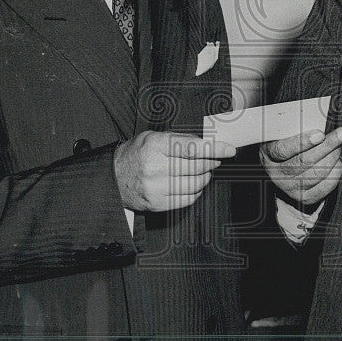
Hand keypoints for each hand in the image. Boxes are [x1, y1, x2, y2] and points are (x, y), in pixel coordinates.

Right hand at [112, 131, 235, 211]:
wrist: (113, 178)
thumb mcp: (152, 137)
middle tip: (215, 159)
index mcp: (154, 146)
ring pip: (195, 185)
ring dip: (205, 177)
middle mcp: (155, 168)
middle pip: (197, 167)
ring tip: (204, 171)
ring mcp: (156, 188)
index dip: (214, 149)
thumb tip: (205, 142)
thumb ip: (178, 138)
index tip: (228, 149)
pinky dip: (196, 191)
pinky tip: (193, 184)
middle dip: (212, 162)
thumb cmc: (135, 155)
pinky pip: (187, 199)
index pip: (192, 148)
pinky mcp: (158, 204)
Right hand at [260, 127, 341, 205]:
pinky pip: (326, 186)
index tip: (320, 134)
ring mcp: (291, 188)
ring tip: (340, 144)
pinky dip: (336, 171)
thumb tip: (319, 120)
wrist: (283, 171)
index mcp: (268, 155)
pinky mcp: (305, 198)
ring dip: (333, 156)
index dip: (302, 142)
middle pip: (304, 161)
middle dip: (327, 146)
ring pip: (317, 173)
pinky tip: (337, 160)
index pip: (282, 150)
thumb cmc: (286, 145)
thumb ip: (295, 128)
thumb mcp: (282, 135)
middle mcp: (277, 174)